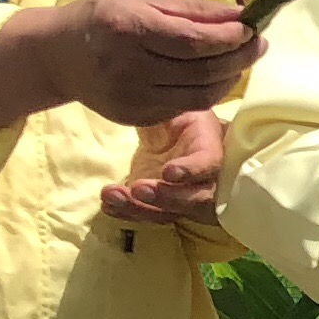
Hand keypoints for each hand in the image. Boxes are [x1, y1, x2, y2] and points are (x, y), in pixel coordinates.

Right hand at [49, 0, 262, 123]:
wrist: (57, 55)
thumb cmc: (106, 19)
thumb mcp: (146, 1)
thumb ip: (195, 11)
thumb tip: (242, 16)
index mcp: (131, 30)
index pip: (194, 42)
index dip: (230, 40)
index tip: (252, 30)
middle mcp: (130, 68)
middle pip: (201, 72)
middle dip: (239, 59)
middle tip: (258, 45)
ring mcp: (132, 98)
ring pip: (200, 96)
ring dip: (229, 79)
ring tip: (240, 61)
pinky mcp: (135, 117)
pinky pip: (185, 107)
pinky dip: (208, 93)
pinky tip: (214, 77)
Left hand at [100, 112, 224, 225]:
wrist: (170, 129)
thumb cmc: (176, 112)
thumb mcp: (176, 104)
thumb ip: (168, 108)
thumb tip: (151, 104)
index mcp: (210, 146)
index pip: (209, 163)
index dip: (192, 170)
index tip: (168, 172)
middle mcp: (204, 179)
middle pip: (196, 200)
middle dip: (167, 198)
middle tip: (138, 188)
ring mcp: (181, 195)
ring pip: (170, 212)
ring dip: (139, 208)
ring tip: (111, 195)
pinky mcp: (160, 202)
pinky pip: (148, 214)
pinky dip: (127, 213)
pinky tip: (108, 205)